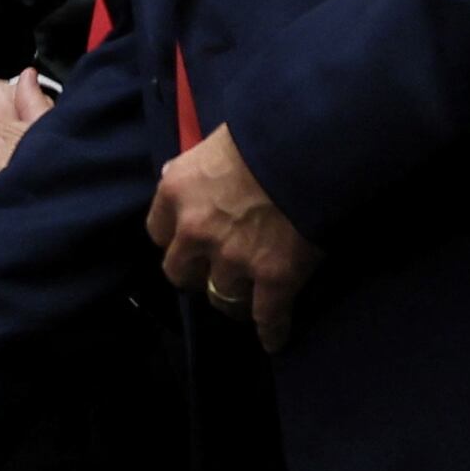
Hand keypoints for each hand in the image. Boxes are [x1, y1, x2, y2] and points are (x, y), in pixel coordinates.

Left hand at [149, 124, 314, 348]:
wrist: (312, 143)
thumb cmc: (266, 130)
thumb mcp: (214, 141)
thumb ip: (194, 167)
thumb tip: (175, 175)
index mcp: (177, 192)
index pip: (158, 231)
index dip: (175, 240)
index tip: (186, 244)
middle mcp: (195, 231)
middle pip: (181, 272)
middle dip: (196, 274)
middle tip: (212, 274)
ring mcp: (233, 258)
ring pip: (222, 296)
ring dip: (233, 298)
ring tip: (246, 300)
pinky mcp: (274, 277)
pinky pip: (268, 316)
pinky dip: (273, 331)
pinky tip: (275, 340)